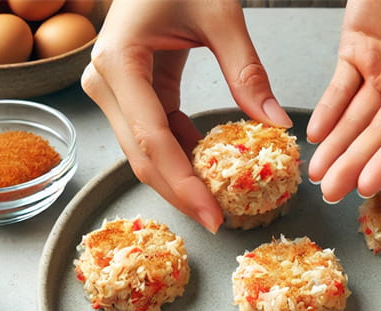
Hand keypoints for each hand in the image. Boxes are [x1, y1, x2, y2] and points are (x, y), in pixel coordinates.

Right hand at [81, 0, 291, 232]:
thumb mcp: (219, 15)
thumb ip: (247, 71)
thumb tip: (275, 124)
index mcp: (120, 62)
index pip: (151, 139)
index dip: (182, 184)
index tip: (212, 215)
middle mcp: (105, 81)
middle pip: (142, 155)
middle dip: (180, 192)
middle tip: (218, 220)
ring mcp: (112, 88)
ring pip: (144, 150)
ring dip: (180, 176)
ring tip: (218, 198)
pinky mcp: (129, 90)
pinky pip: (153, 133)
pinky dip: (180, 152)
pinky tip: (207, 163)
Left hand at [307, 0, 380, 202]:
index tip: (367, 185)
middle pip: (380, 132)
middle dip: (355, 162)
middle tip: (332, 191)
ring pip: (356, 116)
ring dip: (337, 144)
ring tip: (318, 172)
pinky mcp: (356, 52)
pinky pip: (339, 87)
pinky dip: (327, 110)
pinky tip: (316, 133)